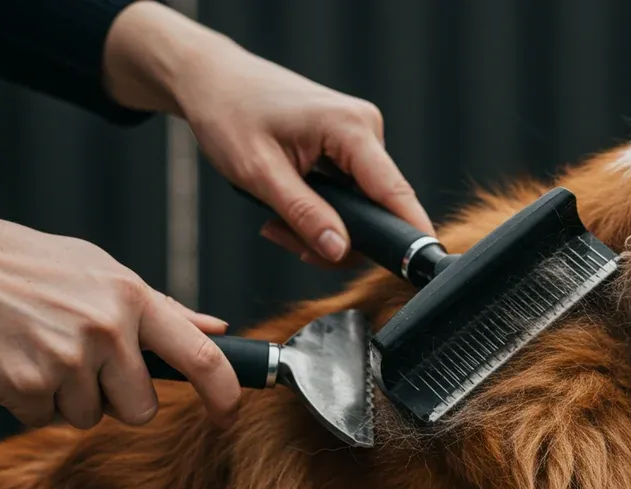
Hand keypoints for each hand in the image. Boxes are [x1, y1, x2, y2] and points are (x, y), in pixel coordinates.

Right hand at [0, 200, 241, 429]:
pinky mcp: (25, 385)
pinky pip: (43, 419)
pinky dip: (28, 401)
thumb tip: (217, 329)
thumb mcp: (102, 271)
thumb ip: (163, 308)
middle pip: (141, 409)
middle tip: (84, 365)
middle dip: (117, 401)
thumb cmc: (26, 265)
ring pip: (90, 418)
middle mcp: (108, 329)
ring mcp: (67, 359)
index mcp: (132, 298)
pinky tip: (13, 359)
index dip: (224, 395)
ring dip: (67, 398)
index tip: (228, 416)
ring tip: (40, 350)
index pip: (201, 357)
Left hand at [102, 2, 435, 266]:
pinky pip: (349, 191)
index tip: (419, 266)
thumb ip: (305, 215)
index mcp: (350, 127)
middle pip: (376, 206)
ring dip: (322, 224)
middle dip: (336, 235)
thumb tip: (340, 250)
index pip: (394, 191)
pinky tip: (288, 203)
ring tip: (276, 220)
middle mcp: (364, 127)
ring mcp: (359, 134)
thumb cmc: (229, 113)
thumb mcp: (260, 174)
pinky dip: (321, 208)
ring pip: (360, 204)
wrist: (212, 80)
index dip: (408, 232)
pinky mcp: (347, 142)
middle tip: (285, 238)